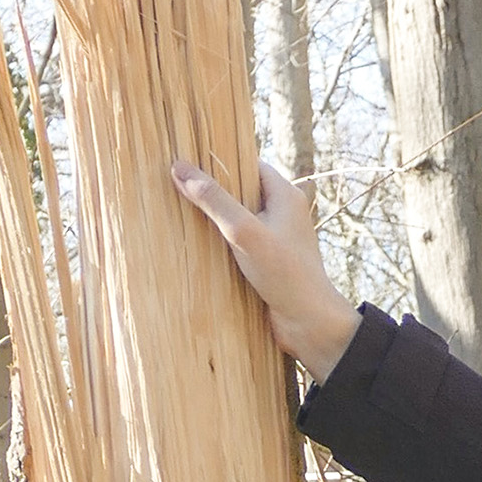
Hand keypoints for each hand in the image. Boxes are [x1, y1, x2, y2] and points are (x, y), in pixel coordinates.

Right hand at [173, 159, 360, 381]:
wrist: (309, 323)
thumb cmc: (285, 274)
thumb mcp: (244, 231)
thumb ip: (214, 200)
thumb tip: (179, 168)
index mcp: (285, 196)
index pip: (249, 164)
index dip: (220, 160)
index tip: (186, 158)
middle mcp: (282, 213)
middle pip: (240, 191)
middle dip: (211, 190)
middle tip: (172, 184)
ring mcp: (274, 238)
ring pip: (236, 219)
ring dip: (211, 219)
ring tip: (175, 211)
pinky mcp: (266, 261)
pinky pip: (237, 242)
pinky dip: (218, 241)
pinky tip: (194, 244)